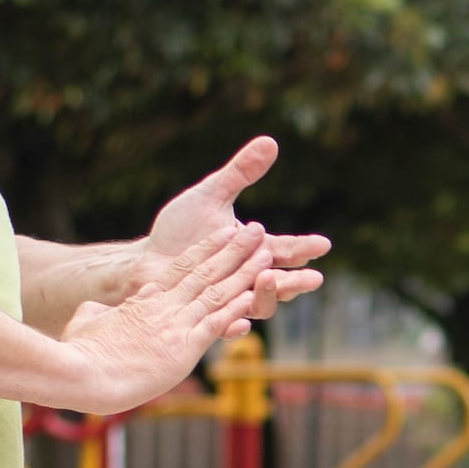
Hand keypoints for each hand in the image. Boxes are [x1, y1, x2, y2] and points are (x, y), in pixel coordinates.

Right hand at [45, 221, 275, 415]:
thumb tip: (93, 310)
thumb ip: (96, 314)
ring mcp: (175, 326)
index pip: (181, 268)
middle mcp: (164, 308)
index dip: (206, 249)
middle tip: (256, 229)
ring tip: (266, 253)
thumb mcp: (86, 324)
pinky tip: (254, 296)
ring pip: (216, 293)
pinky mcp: (183, 349)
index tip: (224, 232)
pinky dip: (236, 309)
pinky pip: (215, 325)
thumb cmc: (77, 353)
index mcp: (143, 300)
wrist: (81, 374)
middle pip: (206, 272)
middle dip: (234, 250)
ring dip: (244, 273)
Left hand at [143, 136, 330, 325]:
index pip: (285, 251)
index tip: (322, 244)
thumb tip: (271, 142)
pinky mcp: (204, 315)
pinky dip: (232, 325)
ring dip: (267, 296)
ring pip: (257, 305)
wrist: (146, 260)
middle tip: (313, 278)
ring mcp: (227, 298)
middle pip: (280, 283)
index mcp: (252, 251)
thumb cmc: (179, 231)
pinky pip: (222, 325)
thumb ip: (241, 173)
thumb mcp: (211, 196)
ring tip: (267, 279)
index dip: (305, 248)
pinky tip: (239, 323)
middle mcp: (245, 277)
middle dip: (297, 281)